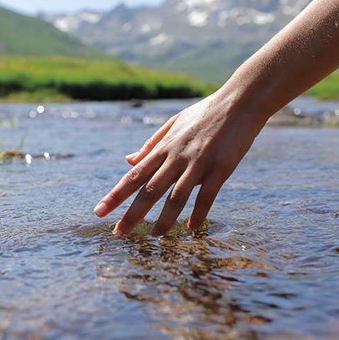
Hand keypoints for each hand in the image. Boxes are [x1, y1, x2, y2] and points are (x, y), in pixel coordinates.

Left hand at [93, 88, 264, 234]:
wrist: (240, 102)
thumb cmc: (205, 113)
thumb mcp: (173, 124)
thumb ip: (151, 144)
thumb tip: (128, 160)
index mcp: (164, 148)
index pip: (134, 176)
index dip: (115, 195)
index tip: (99, 211)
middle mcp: (177, 157)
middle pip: (150, 190)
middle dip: (132, 214)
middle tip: (117, 234)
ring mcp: (199, 163)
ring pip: (176, 197)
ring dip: (164, 219)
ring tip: (153, 237)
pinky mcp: (221, 168)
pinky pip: (207, 195)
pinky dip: (198, 213)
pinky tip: (191, 228)